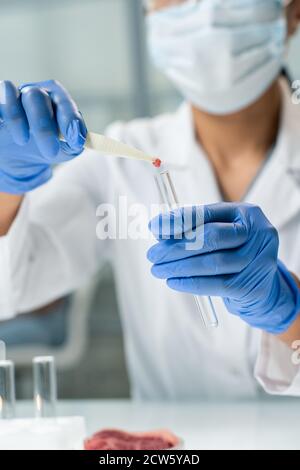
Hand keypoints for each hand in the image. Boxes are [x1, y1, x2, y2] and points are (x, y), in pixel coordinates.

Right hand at [0, 80, 86, 193]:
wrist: (21, 160)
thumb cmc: (48, 148)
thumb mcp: (67, 149)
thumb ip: (76, 143)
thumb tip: (78, 138)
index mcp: (55, 100)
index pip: (62, 100)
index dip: (69, 118)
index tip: (75, 139)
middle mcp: (32, 92)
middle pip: (36, 96)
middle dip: (44, 126)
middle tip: (51, 153)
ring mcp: (11, 97)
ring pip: (10, 93)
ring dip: (16, 118)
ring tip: (23, 141)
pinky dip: (0, 114)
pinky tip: (3, 130)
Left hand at [148, 203, 299, 333]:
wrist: (259, 284)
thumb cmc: (230, 250)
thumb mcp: (216, 230)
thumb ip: (190, 225)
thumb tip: (157, 227)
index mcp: (248, 213)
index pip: (208, 213)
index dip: (179, 220)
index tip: (154, 228)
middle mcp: (259, 234)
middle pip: (211, 237)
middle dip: (176, 246)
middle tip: (152, 255)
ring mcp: (258, 261)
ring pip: (212, 263)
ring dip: (178, 267)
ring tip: (158, 269)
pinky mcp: (252, 286)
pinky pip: (215, 285)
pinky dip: (190, 283)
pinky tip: (172, 281)